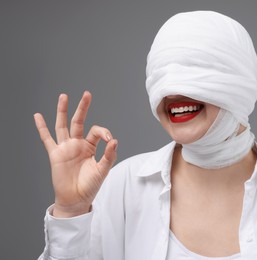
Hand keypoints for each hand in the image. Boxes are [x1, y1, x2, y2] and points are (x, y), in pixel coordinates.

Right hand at [34, 91, 117, 216]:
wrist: (76, 199)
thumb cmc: (90, 185)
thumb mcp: (103, 170)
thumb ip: (109, 155)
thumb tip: (114, 140)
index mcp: (90, 146)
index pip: (96, 131)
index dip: (103, 132)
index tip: (108, 139)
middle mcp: (77, 144)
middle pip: (79, 121)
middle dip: (82, 108)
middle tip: (87, 94)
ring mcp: (65, 148)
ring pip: (63, 125)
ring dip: (62, 111)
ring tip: (63, 96)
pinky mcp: (55, 154)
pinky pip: (47, 139)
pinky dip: (42, 128)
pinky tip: (38, 116)